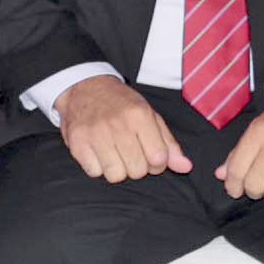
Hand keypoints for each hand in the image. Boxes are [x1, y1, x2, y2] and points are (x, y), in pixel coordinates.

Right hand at [48, 73, 188, 185]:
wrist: (84, 88)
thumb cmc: (121, 105)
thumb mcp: (150, 116)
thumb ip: (169, 144)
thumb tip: (186, 167)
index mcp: (140, 115)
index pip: (158, 158)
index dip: (157, 162)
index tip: (150, 153)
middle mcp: (118, 124)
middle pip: (137, 171)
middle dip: (137, 166)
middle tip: (130, 152)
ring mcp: (95, 134)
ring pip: (115, 175)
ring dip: (117, 168)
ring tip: (114, 153)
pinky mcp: (77, 143)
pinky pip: (94, 172)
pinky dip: (97, 167)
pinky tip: (99, 152)